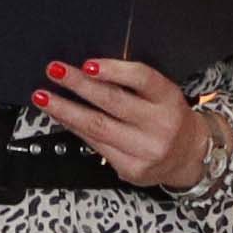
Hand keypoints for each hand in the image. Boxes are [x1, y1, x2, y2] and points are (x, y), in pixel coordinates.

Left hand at [34, 55, 221, 191]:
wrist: (188, 155)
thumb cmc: (168, 117)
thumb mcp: (161, 94)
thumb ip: (132, 84)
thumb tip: (89, 70)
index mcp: (169, 98)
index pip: (142, 79)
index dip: (113, 70)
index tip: (88, 64)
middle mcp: (160, 125)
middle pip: (113, 102)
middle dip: (79, 85)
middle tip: (55, 71)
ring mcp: (146, 150)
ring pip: (98, 127)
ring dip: (65, 110)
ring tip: (44, 97)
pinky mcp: (132, 169)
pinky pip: (96, 145)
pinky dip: (74, 129)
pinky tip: (61, 117)